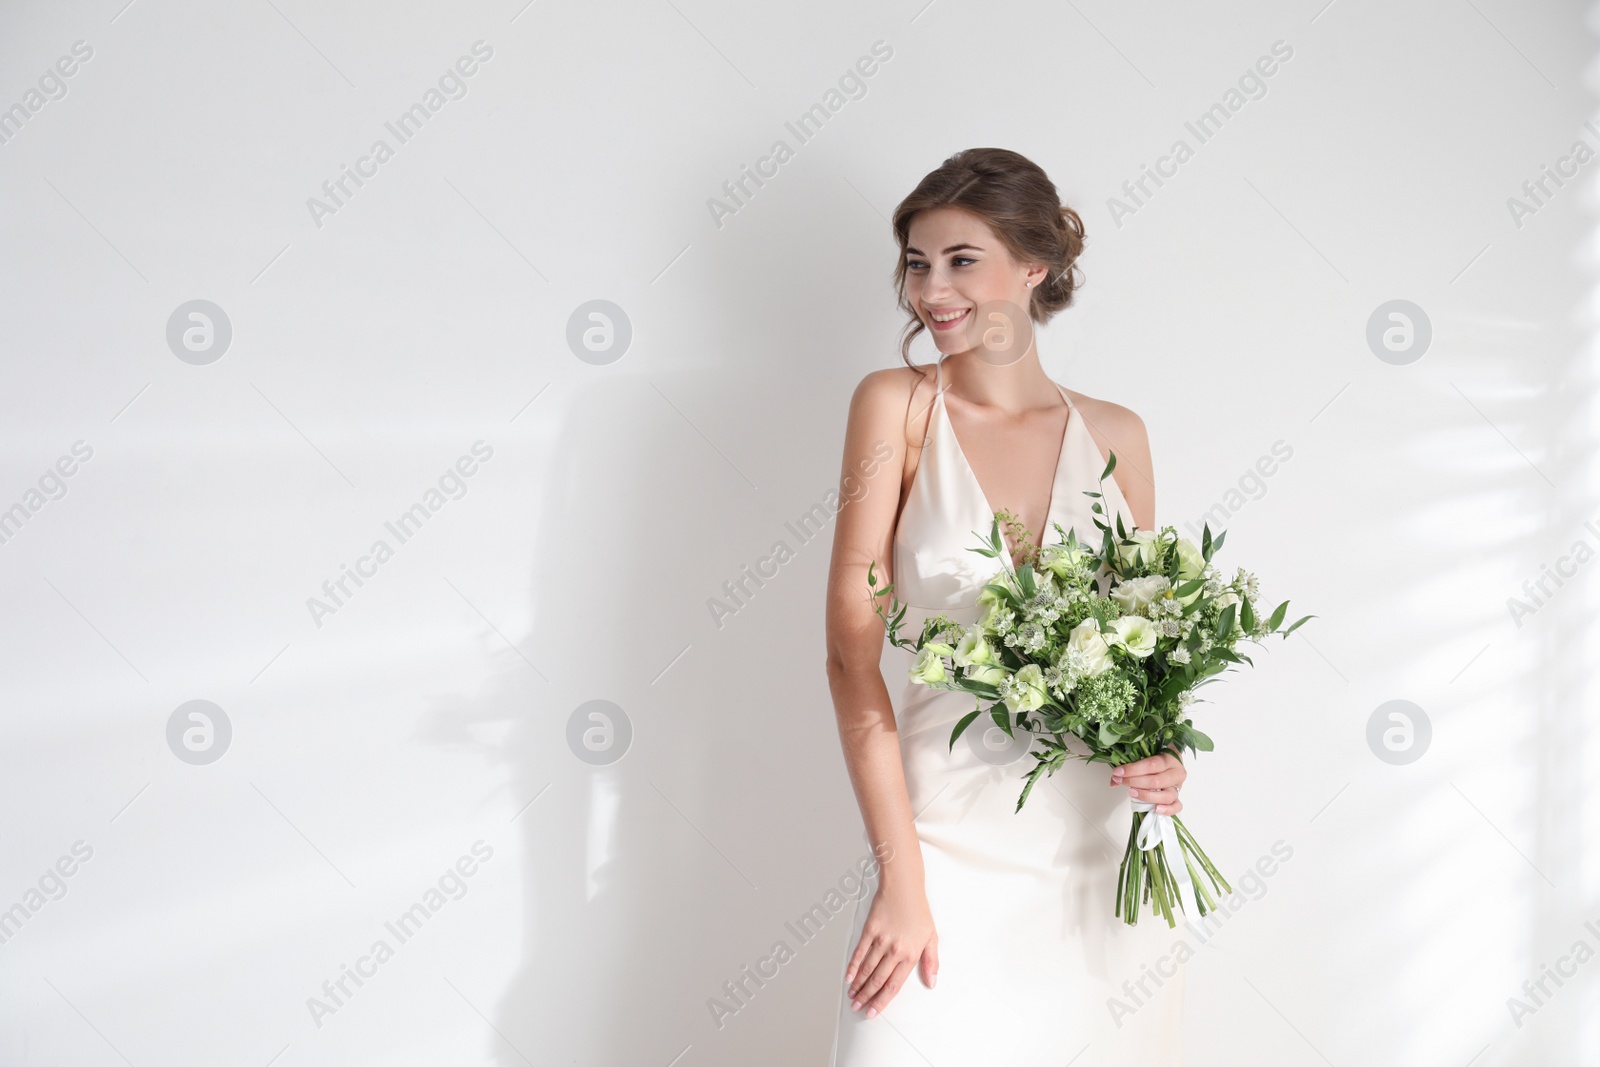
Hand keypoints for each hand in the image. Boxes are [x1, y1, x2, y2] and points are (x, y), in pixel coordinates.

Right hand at [844, 879, 936, 1018]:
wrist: (904, 886)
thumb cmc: (918, 910)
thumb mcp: (932, 936)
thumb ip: (931, 962)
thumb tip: (932, 982)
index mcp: (911, 954)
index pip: (894, 985)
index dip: (882, 1001)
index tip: (873, 1011)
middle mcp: (895, 950)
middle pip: (878, 980)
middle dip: (867, 997)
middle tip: (858, 1007)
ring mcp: (881, 940)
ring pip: (867, 969)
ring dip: (858, 985)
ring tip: (852, 996)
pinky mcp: (870, 930)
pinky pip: (859, 952)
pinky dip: (853, 966)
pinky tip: (848, 976)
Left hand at [1111, 751, 1186, 814]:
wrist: (1171, 764)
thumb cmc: (1156, 760)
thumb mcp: (1145, 758)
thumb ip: (1130, 767)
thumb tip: (1114, 780)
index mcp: (1169, 759)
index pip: (1151, 764)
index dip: (1133, 769)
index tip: (1118, 772)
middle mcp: (1176, 773)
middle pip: (1157, 781)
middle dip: (1135, 782)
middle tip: (1121, 781)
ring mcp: (1178, 787)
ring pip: (1167, 795)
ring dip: (1147, 796)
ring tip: (1132, 793)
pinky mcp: (1178, 798)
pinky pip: (1176, 806)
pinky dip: (1167, 809)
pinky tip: (1155, 809)